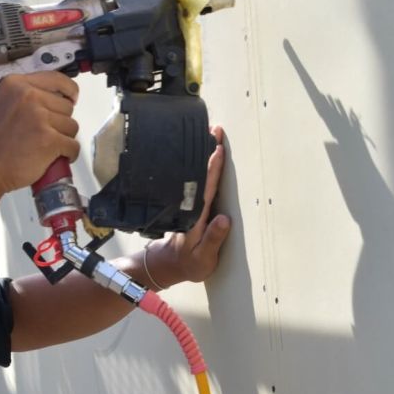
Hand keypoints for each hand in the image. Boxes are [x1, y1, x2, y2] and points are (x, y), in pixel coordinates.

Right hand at [0, 73, 80, 194]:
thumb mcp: (1, 104)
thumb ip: (24, 95)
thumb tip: (53, 95)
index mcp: (15, 85)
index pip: (57, 79)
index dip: (69, 91)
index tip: (72, 97)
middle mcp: (28, 96)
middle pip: (66, 106)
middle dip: (60, 122)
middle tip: (44, 134)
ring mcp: (39, 117)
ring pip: (72, 126)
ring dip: (63, 139)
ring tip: (45, 146)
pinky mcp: (49, 139)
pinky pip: (73, 145)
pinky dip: (69, 154)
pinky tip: (56, 157)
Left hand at [143, 125, 229, 286]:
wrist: (169, 264)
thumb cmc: (189, 263)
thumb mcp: (204, 258)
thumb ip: (213, 239)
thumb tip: (224, 219)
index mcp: (195, 215)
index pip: (206, 188)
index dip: (212, 169)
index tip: (217, 150)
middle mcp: (191, 205)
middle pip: (200, 173)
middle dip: (208, 150)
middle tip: (215, 129)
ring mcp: (189, 202)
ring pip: (196, 173)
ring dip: (203, 153)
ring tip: (210, 133)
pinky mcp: (190, 202)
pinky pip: (197, 179)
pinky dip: (201, 164)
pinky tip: (205, 152)